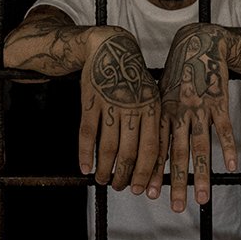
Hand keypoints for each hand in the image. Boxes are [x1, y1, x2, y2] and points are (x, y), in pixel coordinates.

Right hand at [78, 27, 159, 193]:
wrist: (111, 48)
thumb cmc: (134, 79)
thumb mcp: (152, 98)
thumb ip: (154, 127)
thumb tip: (156, 164)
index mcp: (153, 109)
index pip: (152, 149)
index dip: (146, 173)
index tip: (142, 190)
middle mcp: (133, 109)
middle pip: (129, 153)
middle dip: (124, 176)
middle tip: (120, 187)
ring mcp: (111, 105)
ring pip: (108, 147)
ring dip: (105, 169)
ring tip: (102, 180)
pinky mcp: (91, 102)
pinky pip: (87, 134)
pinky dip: (85, 154)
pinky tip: (85, 168)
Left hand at [149, 24, 236, 212]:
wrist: (199, 43)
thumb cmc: (178, 73)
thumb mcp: (161, 94)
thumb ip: (159, 121)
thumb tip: (153, 149)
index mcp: (162, 113)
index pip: (156, 149)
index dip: (153, 172)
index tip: (147, 194)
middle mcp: (179, 114)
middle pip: (177, 155)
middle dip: (176, 184)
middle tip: (175, 208)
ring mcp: (199, 108)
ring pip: (200, 147)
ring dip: (201, 175)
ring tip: (203, 199)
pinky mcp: (219, 102)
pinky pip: (223, 128)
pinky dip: (227, 147)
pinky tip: (230, 166)